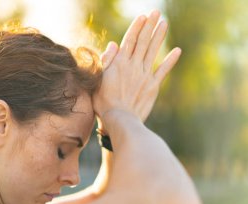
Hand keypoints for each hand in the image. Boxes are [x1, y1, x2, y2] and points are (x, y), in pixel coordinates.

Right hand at [93, 10, 181, 128]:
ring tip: (164, 23)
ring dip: (158, 37)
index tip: (143, 16)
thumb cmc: (104, 102)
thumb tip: (113, 43)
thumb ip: (107, 61)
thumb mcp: (98, 80)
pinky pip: (163, 71)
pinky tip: (177, 51)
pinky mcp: (153, 86)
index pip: (129, 41)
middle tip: (156, 12)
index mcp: (119, 64)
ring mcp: (144, 76)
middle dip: (149, 26)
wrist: (119, 119)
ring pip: (152, 52)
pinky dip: (170, 61)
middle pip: (143, 42)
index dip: (136, 28)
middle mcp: (133, 66)